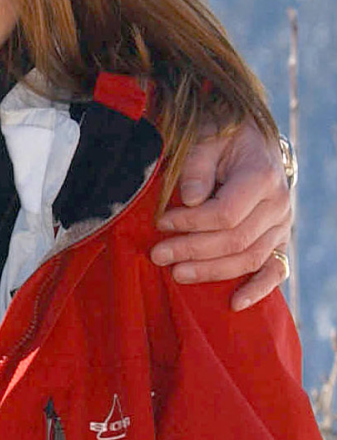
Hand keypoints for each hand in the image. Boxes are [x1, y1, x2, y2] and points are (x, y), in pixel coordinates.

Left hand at [151, 119, 290, 310]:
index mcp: (262, 177)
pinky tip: (235, 303)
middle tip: (158, 255)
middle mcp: (278, 205)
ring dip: (212, 271)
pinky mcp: (278, 239)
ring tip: (176, 274)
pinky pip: (276, 270)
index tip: (160, 223)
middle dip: (193, 250)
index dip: (191, 223)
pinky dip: (258, 289)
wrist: (251, 140)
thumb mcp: (206, 137)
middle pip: (236, 240)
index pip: (225, 214)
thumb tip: (190, 199)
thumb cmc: (222, 136)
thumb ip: (197, 165)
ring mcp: (282, 225)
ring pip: (250, 259)